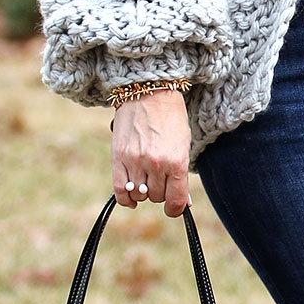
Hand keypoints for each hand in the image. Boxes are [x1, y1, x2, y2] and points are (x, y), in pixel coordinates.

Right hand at [111, 91, 191, 218]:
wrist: (149, 94)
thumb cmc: (171, 118)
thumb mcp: (183, 145)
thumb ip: (181, 174)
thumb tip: (184, 202)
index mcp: (176, 162)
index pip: (176, 200)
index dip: (176, 208)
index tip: (174, 208)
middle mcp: (156, 164)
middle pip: (157, 197)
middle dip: (160, 192)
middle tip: (161, 179)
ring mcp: (135, 162)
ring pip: (140, 195)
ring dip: (145, 192)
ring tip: (147, 179)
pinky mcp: (118, 158)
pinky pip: (120, 190)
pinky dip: (126, 198)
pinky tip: (132, 197)